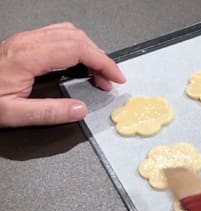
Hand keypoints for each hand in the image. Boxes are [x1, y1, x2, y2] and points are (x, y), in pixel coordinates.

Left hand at [0, 22, 125, 126]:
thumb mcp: (12, 114)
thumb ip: (48, 113)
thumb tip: (80, 110)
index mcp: (29, 56)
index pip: (78, 49)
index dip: (103, 62)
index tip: (117, 78)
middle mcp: (29, 42)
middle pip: (77, 38)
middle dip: (101, 58)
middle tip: (111, 81)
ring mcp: (26, 39)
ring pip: (69, 33)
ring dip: (90, 51)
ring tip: (98, 73)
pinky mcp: (24, 43)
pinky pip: (58, 35)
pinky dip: (77, 47)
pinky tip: (78, 63)